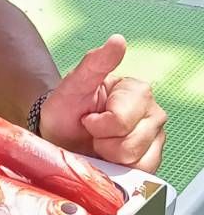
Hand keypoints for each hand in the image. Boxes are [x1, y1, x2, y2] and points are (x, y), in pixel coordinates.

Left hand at [38, 35, 166, 172]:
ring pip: (137, 161)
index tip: (87, 118)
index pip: (121, 121)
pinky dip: (120, 170)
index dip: (97, 125)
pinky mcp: (152, 159)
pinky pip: (142, 173)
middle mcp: (153, 113)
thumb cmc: (67, 110)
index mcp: (138, 91)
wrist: (59, 135)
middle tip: (93, 133)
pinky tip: (110, 158)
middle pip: (130, 144)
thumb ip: (95, 62)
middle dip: (103, 143)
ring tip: (101, 145)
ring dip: (111, 158)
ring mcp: (155, 137)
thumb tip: (117, 41)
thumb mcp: (74, 84)